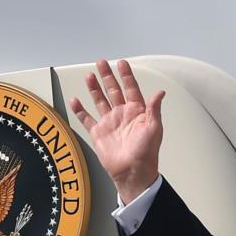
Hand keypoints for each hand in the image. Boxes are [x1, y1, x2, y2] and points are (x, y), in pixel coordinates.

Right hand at [70, 59, 165, 204]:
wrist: (132, 172)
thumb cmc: (146, 153)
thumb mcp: (154, 128)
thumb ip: (154, 109)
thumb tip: (160, 92)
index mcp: (137, 111)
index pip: (131, 88)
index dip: (126, 75)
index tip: (122, 63)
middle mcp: (122, 114)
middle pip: (113, 90)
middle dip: (107, 76)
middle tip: (101, 63)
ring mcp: (109, 123)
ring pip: (100, 100)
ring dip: (94, 88)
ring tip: (89, 75)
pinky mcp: (98, 133)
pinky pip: (87, 118)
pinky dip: (80, 110)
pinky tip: (76, 100)